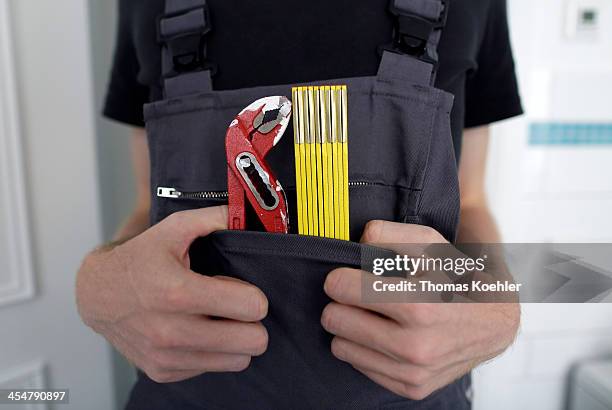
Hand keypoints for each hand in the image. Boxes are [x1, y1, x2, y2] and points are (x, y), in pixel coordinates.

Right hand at [76, 206, 268, 382]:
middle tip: (238, 309)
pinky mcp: (163, 371)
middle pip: (252, 341)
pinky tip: (199, 331)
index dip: (255, 297)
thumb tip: (246, 213)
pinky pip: (213, 368)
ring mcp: (166, 356)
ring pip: (238, 360)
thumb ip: (214, 218)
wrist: (97, 294)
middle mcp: (171, 330)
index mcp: (178, 291)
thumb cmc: (139, 260)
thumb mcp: (174, 228)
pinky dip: (213, 352)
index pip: (251, 307)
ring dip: (236, 340)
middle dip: (253, 323)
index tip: (244, 291)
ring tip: (220, 319)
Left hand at [321, 221, 519, 399]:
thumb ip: (390, 234)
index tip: (348, 276)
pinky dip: (366, 350)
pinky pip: (359, 367)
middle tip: (358, 297)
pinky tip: (386, 336)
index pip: (341, 288)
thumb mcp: (431, 243)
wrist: (495, 323)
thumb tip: (358, 243)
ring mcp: (413, 373)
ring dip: (350, 328)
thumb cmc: (457, 278)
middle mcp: (415, 346)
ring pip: (340, 346)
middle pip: (333, 320)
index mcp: (419, 306)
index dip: (340, 277)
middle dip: (341, 303)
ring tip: (373, 316)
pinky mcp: (412, 389)